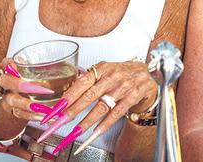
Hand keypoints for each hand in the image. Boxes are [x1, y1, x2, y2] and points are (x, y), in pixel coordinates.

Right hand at [0, 59, 54, 122]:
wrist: (19, 101)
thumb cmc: (32, 81)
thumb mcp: (37, 72)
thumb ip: (48, 69)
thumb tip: (73, 68)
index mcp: (12, 69)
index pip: (5, 63)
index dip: (8, 64)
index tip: (14, 66)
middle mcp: (7, 83)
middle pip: (5, 81)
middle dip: (19, 84)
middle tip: (36, 88)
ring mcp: (8, 96)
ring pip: (12, 100)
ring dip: (28, 104)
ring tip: (43, 108)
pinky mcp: (12, 110)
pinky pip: (20, 114)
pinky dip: (32, 116)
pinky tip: (44, 117)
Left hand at [31, 61, 157, 155]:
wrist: (147, 74)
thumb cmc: (123, 74)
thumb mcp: (105, 71)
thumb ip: (88, 80)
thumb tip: (66, 92)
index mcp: (102, 68)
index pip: (81, 83)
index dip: (67, 96)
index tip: (55, 108)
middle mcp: (112, 76)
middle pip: (89, 96)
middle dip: (72, 111)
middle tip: (59, 122)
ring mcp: (123, 87)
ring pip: (101, 107)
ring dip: (86, 121)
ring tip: (74, 132)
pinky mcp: (133, 97)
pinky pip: (116, 113)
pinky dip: (105, 124)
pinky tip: (95, 132)